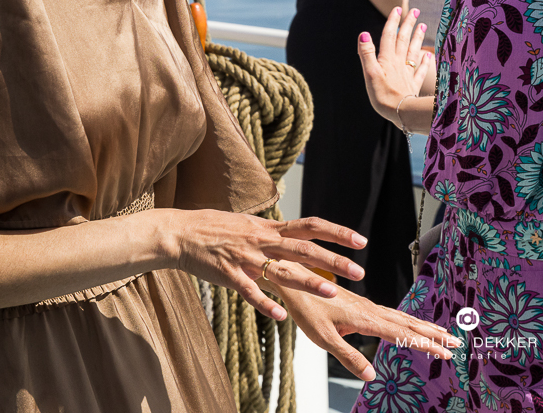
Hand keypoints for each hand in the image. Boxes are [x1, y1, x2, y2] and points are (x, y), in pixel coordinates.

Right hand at [172, 211, 366, 320]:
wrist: (181, 233)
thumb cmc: (215, 228)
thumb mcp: (249, 225)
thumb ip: (272, 233)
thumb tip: (293, 233)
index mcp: (269, 228)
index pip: (311, 226)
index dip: (337, 232)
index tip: (361, 241)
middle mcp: (262, 240)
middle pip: (304, 248)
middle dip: (333, 260)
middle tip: (359, 271)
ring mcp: (246, 258)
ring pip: (282, 271)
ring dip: (309, 282)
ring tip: (332, 294)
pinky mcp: (229, 275)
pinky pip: (250, 292)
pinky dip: (266, 305)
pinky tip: (281, 317)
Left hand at [276, 278, 459, 380]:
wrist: (295, 279)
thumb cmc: (306, 307)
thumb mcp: (323, 338)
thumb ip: (348, 356)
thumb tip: (371, 376)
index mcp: (366, 319)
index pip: (403, 335)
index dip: (426, 345)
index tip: (446, 353)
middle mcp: (371, 311)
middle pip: (410, 323)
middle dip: (435, 335)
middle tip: (457, 344)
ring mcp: (368, 307)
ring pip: (403, 318)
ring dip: (425, 327)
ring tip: (444, 335)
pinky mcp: (362, 306)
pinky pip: (393, 315)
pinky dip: (410, 322)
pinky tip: (412, 326)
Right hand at [358, 7, 435, 123]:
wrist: (402, 113)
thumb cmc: (383, 95)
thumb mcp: (370, 73)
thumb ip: (367, 54)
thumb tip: (364, 34)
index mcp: (387, 60)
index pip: (389, 36)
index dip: (393, 22)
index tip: (398, 8)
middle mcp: (398, 64)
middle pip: (403, 40)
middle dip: (408, 25)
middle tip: (415, 11)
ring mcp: (407, 74)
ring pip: (413, 52)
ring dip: (417, 38)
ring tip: (424, 25)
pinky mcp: (413, 85)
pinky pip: (420, 71)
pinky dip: (424, 62)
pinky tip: (429, 55)